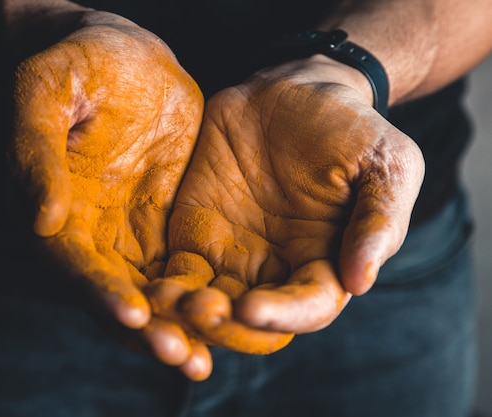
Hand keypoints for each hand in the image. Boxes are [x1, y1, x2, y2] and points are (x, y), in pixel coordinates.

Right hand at [9, 12, 209, 379]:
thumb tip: (40, 218)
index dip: (97, 290)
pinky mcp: (162, 227)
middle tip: (182, 355)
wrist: (127, 56)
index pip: (69, 261)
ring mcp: (126, 233)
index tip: (133, 312)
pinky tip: (228, 320)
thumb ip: (35, 150)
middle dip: (144, 328)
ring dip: (175, 327)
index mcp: (52, 206)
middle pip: (111, 293)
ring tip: (205, 359)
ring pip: (149, 292)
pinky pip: (181, 270)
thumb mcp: (46, 89)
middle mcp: (86, 233)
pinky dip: (199, 299)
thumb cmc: (80, 64)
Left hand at [148, 57, 424, 350]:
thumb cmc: (350, 129)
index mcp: (324, 265)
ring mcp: (232, 257)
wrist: (293, 93)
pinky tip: (145, 287)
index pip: (306, 308)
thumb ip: (379, 221)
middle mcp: (276, 272)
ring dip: (185, 313)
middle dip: (224, 325)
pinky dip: (161, 286)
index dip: (280, 315)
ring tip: (164, 301)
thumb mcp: (385, 166)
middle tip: (200, 310)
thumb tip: (361, 282)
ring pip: (206, 304)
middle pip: (248, 322)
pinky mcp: (195, 236)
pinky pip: (175, 272)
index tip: (250, 308)